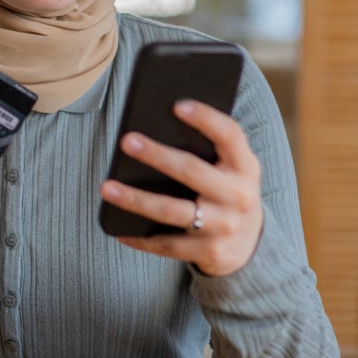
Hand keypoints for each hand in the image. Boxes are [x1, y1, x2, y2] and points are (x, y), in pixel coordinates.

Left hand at [99, 99, 263, 276]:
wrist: (251, 245)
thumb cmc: (226, 192)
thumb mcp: (230, 169)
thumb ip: (207, 150)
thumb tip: (155, 126)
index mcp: (245, 167)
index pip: (230, 136)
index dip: (206, 119)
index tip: (177, 105)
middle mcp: (239, 196)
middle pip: (192, 171)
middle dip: (157, 155)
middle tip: (126, 140)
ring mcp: (224, 226)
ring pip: (173, 211)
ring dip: (136, 200)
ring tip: (106, 187)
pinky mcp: (209, 252)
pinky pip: (167, 244)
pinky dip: (140, 238)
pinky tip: (117, 229)